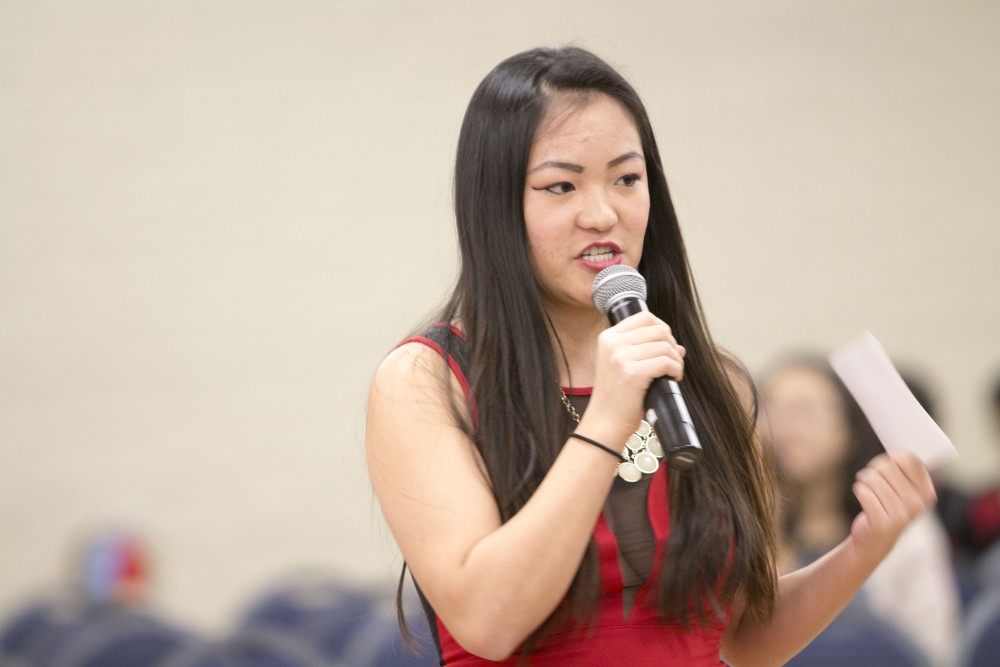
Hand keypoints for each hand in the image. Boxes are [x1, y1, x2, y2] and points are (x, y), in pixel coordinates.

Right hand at [588, 311, 684, 434]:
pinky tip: (672, 379)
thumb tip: (678, 346)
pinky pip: (667, 362)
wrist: (605, 423)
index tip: (665, 347)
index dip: (662, 329)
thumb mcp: (623, 366)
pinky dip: (676, 370)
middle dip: (672, 345)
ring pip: (666, 346)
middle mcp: (613, 343)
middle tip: (671, 363)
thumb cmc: (616, 397)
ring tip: (672, 373)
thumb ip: (646, 351)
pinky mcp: (633, 373)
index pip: (645, 317)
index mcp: (608, 337)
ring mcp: (621, 357)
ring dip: (676, 360)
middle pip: (659, 329)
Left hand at [849, 452, 936, 561]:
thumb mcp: (903, 490)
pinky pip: (862, 492)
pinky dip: (858, 490)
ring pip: (872, 478)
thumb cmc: (887, 508)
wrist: (874, 542)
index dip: (893, 457)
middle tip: (871, 478)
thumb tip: (900, 449)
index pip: (910, 460)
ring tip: (866, 488)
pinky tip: (862, 497)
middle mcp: (917, 505)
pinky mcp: (882, 522)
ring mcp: (901, 515)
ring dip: (864, 480)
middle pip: (887, 467)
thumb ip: (905, 470)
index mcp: (926, 493)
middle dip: (874, 469)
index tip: (888, 464)